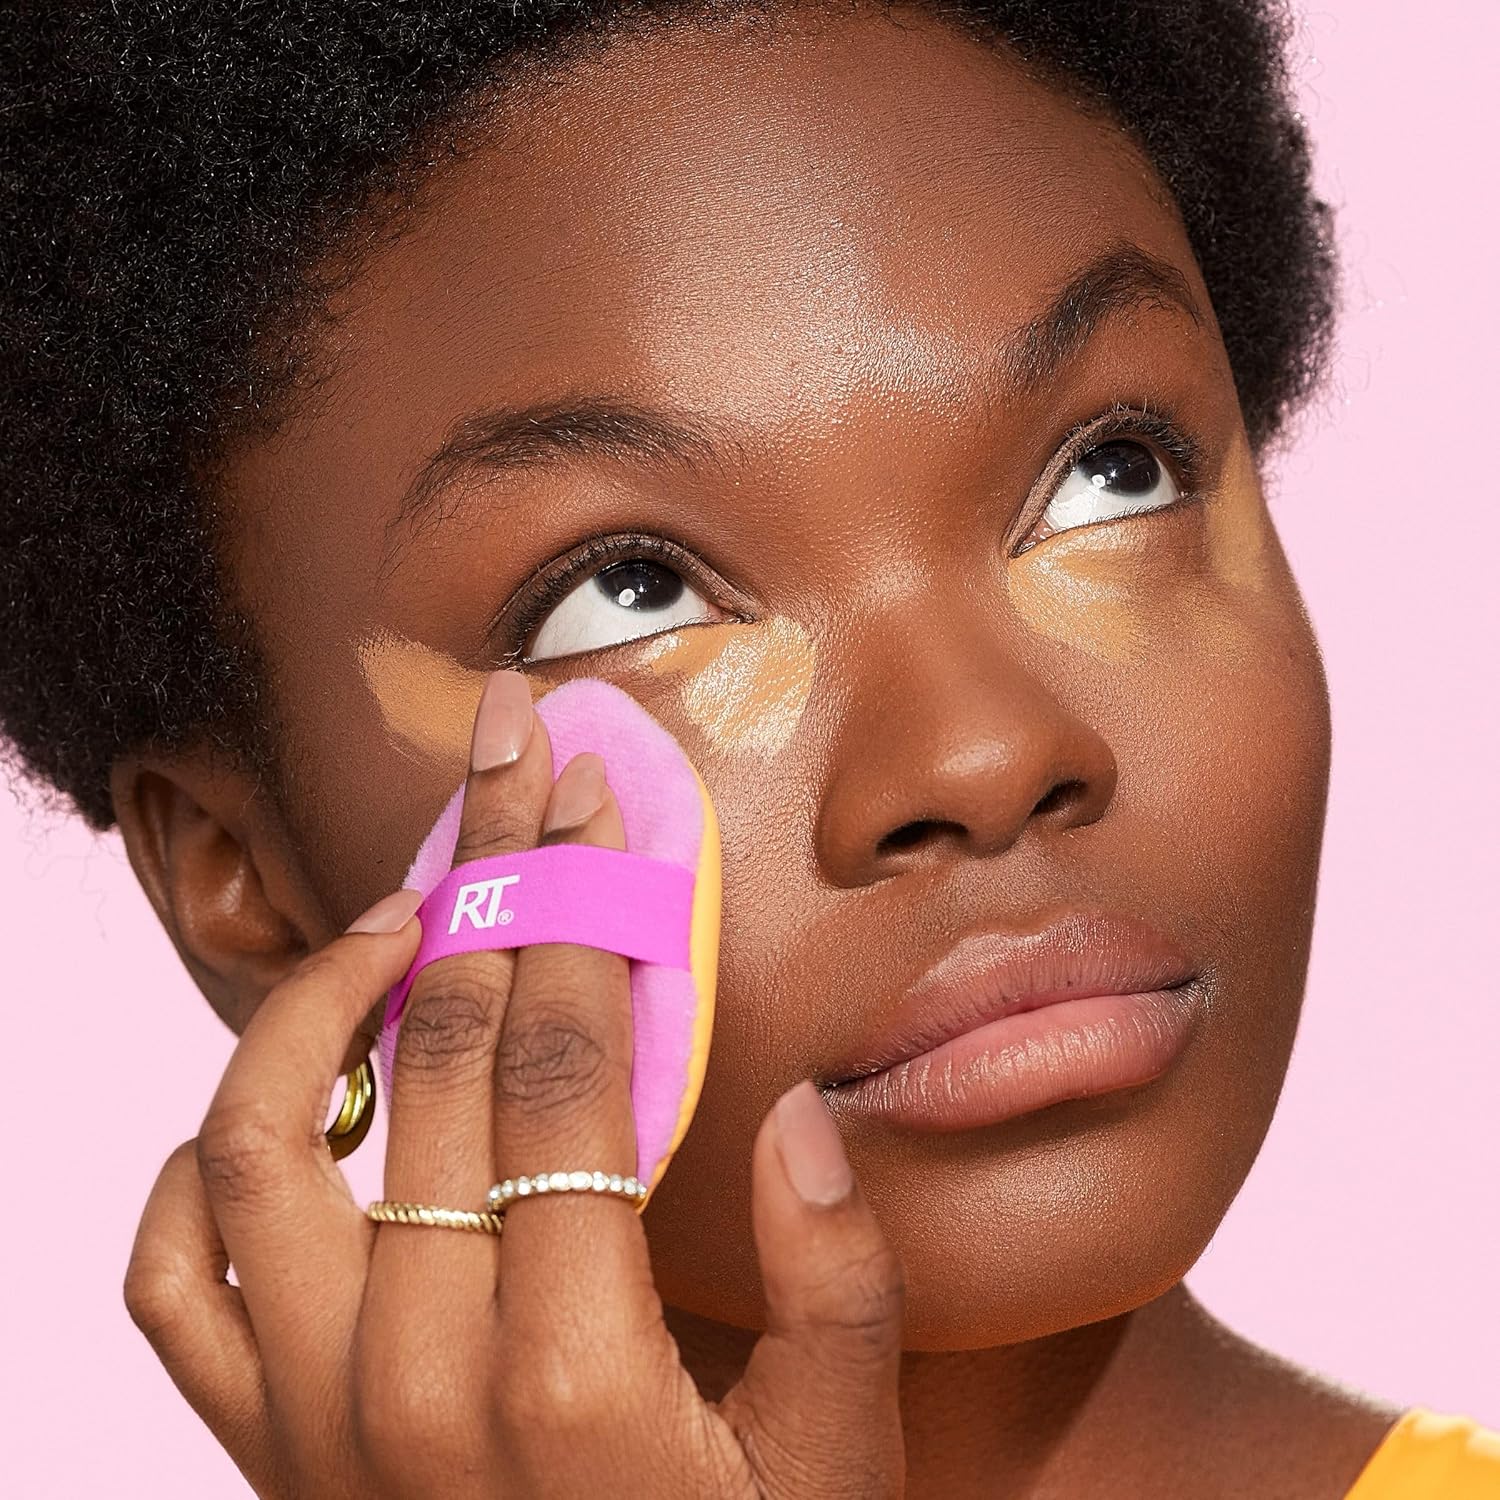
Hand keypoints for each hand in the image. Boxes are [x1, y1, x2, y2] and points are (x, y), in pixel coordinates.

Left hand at [124, 670, 906, 1497]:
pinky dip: (207, 1160)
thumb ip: (839, 1297)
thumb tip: (803, 1116)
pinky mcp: (258, 1447)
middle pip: (440, 1051)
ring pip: (259, 1139)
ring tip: (400, 905)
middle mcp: (410, 1380)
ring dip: (324, 989)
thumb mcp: (839, 1478)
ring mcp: (309, 1415)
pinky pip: (172, 1280)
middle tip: (508, 762)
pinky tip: (293, 1096)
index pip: (567, 1062)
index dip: (586, 905)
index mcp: (571, 1375)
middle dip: (485, 879)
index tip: (596, 791)